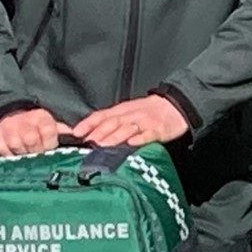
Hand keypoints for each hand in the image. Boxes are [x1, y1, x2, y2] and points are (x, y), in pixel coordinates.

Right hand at [0, 108, 71, 156]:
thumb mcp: (51, 125)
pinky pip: (1, 150)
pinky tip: (15, 157)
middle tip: (40, 159)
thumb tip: (79, 141)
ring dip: (23, 155)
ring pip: (16, 145)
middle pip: (31, 139)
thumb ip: (63, 133)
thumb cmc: (36, 126)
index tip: (51, 150)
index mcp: (41, 117)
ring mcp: (7, 128)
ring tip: (28, 159)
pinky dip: (9, 156)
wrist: (10, 117)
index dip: (50, 143)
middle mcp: (23, 121)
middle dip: (37, 152)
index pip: (48, 131)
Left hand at [72, 95, 188, 147]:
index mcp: (121, 111)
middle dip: (99, 132)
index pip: (102, 115)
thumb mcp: (127, 112)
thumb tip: (89, 134)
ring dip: (115, 136)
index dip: (88, 123)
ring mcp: (144, 122)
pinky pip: (148, 134)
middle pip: (113, 122)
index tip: (76, 132)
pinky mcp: (158, 130)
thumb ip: (110, 121)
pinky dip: (140, 138)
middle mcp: (131, 115)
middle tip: (88, 142)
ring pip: (128, 128)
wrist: (175, 106)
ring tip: (104, 145)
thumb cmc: (149, 111)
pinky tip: (133, 143)